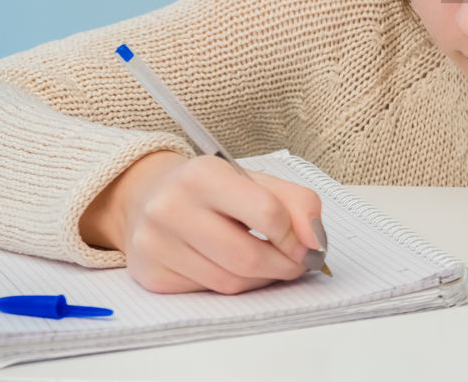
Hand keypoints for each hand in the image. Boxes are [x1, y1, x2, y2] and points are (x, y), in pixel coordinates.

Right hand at [82, 151, 325, 294]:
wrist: (151, 197)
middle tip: (298, 264)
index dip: (296, 235)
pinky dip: (234, 285)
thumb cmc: (215, 190)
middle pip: (246, 257)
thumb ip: (298, 203)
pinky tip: (236, 268)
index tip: (308, 244)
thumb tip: (316, 242)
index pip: (266, 212)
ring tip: (271, 265)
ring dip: (262, 280)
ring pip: (228, 282)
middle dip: (284, 266)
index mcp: (203, 175)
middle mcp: (171, 207)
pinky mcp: (151, 274)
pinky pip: (208, 291)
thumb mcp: (257, 182)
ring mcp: (155, 243)